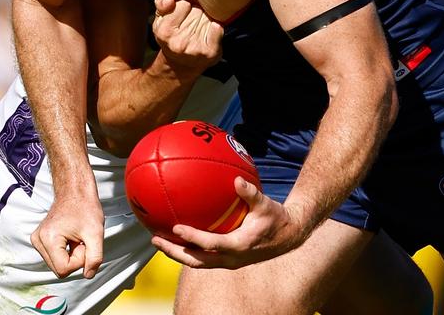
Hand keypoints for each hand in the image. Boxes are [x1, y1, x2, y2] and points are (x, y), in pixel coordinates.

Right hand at [31, 193, 104, 278]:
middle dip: (74, 258)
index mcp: (48, 238)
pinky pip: (55, 257)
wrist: (75, 191)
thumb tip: (88, 275)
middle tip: (81, 239)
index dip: (79, 260)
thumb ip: (94, 258)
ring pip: (57, 264)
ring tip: (76, 236)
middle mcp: (38, 240)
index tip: (83, 242)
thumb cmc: (85, 207)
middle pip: (59, 269)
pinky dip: (65, 250)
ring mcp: (37, 240)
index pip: (64, 270)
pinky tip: (70, 236)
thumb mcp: (95, 233)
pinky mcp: (40, 239)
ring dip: (70, 254)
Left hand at [150, 177, 309, 268]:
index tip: (176, 227)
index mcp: (239, 246)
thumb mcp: (266, 204)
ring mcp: (228, 261)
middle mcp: (231, 258)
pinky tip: (178, 236)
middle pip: (196, 260)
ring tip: (159, 241)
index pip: (211, 244)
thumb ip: (250, 193)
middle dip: (174, 252)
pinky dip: (189, 249)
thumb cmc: (275, 218)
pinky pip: (203, 257)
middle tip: (156, 239)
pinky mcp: (227, 259)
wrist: (288, 236)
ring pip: (197, 262)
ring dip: (177, 253)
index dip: (192, 237)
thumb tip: (236, 180)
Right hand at [152, 0, 223, 76]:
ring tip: (198, 30)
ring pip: (208, 17)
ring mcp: (195, 48)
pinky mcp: (210, 52)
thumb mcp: (160, 20)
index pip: (184, 4)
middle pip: (197, 10)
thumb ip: (161, 3)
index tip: (182, 15)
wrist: (182, 64)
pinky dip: (216, 28)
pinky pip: (218, 28)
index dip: (185, 7)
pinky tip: (210, 33)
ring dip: (205, 20)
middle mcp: (179, 42)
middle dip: (195, 13)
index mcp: (164, 31)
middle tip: (191, 24)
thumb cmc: (172, 36)